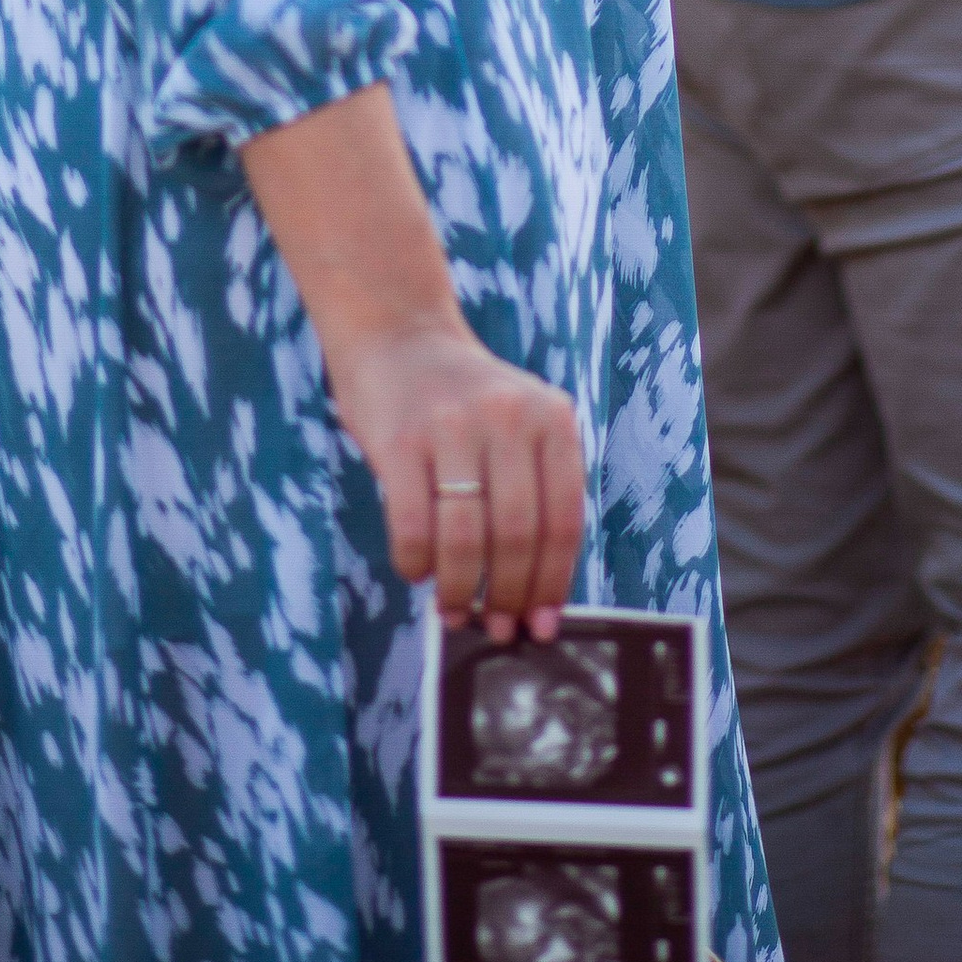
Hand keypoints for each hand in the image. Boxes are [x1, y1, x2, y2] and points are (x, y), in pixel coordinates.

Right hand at [239, 85, 582, 641]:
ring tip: (455, 612)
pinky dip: (416, 564)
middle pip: (518, 536)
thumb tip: (532, 598)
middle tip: (497, 629)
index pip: (564, 519)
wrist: (397, 333)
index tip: (544, 624)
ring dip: (462, 590)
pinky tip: (416, 572)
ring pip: (467, 538)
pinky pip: (413, 525)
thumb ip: (529, 493)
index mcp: (551, 417)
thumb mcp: (517, 426)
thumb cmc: (461, 402)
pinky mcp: (401, 439)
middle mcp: (509, 417)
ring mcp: (453, 426)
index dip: (554, 583)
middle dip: (509, 596)